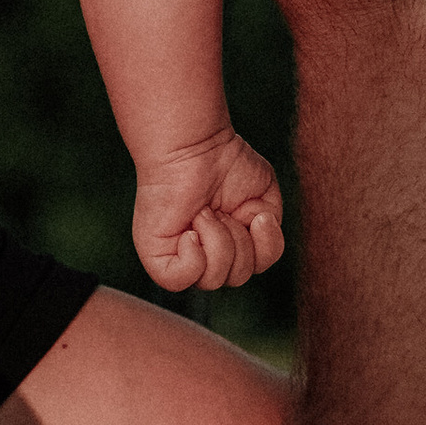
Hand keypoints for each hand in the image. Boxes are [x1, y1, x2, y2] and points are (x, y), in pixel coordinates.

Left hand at [132, 131, 284, 295]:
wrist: (195, 144)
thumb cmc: (228, 164)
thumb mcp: (265, 204)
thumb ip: (268, 243)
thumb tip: (252, 262)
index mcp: (229, 244)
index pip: (256, 267)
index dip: (264, 244)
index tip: (253, 212)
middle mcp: (205, 254)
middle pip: (238, 276)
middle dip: (239, 239)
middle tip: (221, 209)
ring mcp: (180, 256)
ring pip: (213, 279)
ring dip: (218, 239)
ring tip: (203, 212)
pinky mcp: (157, 256)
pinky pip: (180, 280)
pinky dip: (193, 257)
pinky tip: (190, 231)